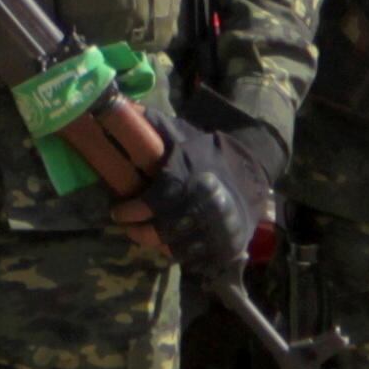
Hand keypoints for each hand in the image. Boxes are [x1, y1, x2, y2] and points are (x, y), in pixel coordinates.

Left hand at [113, 112, 276, 284]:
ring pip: (176, 249)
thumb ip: (153, 126)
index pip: (154, 202)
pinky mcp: (227, 248)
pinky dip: (178, 253)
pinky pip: (195, 260)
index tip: (117, 212)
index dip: (131, 211)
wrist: (251, 173)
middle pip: (162, 231)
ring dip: (156, 244)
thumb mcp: (182, 136)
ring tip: (146, 235)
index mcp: (190, 178)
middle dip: (139, 232)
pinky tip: (169, 243)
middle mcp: (204, 206)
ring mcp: (218, 230)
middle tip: (128, 227)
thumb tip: (123, 107)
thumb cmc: (208, 155)